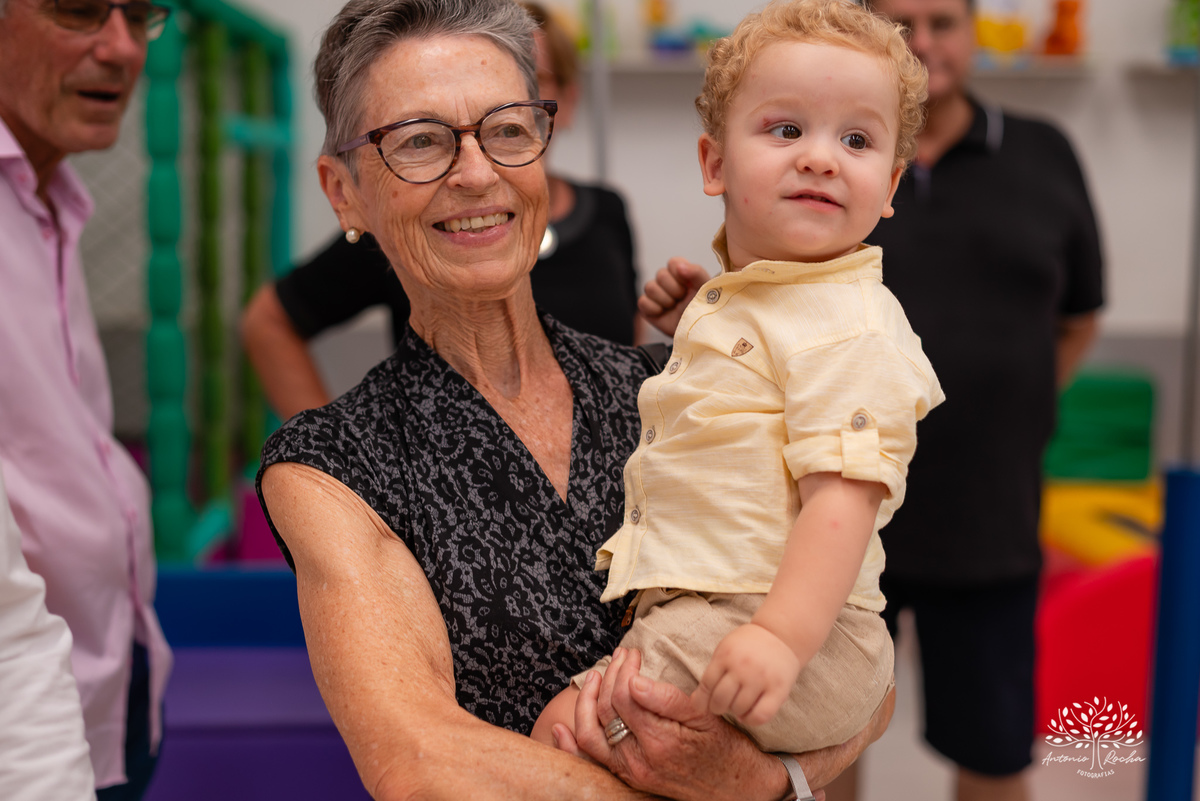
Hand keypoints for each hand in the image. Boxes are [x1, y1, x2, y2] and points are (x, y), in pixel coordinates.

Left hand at [553, 647, 789, 800]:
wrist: (737, 789)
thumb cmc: (725, 749)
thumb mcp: (704, 718)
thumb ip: (666, 699)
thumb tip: (634, 680)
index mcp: (659, 740)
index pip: (624, 695)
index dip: (625, 669)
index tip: (635, 653)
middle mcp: (638, 760)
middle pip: (606, 710)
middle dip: (610, 676)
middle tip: (622, 655)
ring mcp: (630, 772)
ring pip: (591, 735)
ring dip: (587, 702)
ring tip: (596, 676)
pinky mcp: (628, 777)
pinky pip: (593, 760)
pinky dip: (572, 745)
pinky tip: (560, 729)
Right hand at [638, 257, 709, 337]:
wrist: (696, 332)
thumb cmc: (702, 310)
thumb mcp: (705, 289)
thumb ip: (696, 272)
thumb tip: (680, 267)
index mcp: (681, 273)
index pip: (673, 263)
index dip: (680, 275)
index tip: (689, 286)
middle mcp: (667, 281)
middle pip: (660, 274)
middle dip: (674, 290)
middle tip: (683, 299)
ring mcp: (656, 295)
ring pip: (649, 287)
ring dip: (665, 300)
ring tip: (675, 307)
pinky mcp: (647, 308)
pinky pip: (642, 302)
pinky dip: (654, 309)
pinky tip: (664, 313)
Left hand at [692, 623, 800, 727]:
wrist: (781, 635)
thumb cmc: (748, 645)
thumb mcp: (726, 649)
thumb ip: (712, 673)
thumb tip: (695, 701)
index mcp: (726, 655)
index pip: (706, 685)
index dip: (701, 701)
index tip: (702, 707)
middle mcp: (743, 667)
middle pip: (720, 700)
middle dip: (717, 708)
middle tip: (721, 706)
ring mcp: (761, 678)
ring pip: (739, 709)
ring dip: (734, 712)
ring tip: (737, 705)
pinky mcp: (778, 690)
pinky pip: (760, 716)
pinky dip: (750, 720)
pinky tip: (748, 714)